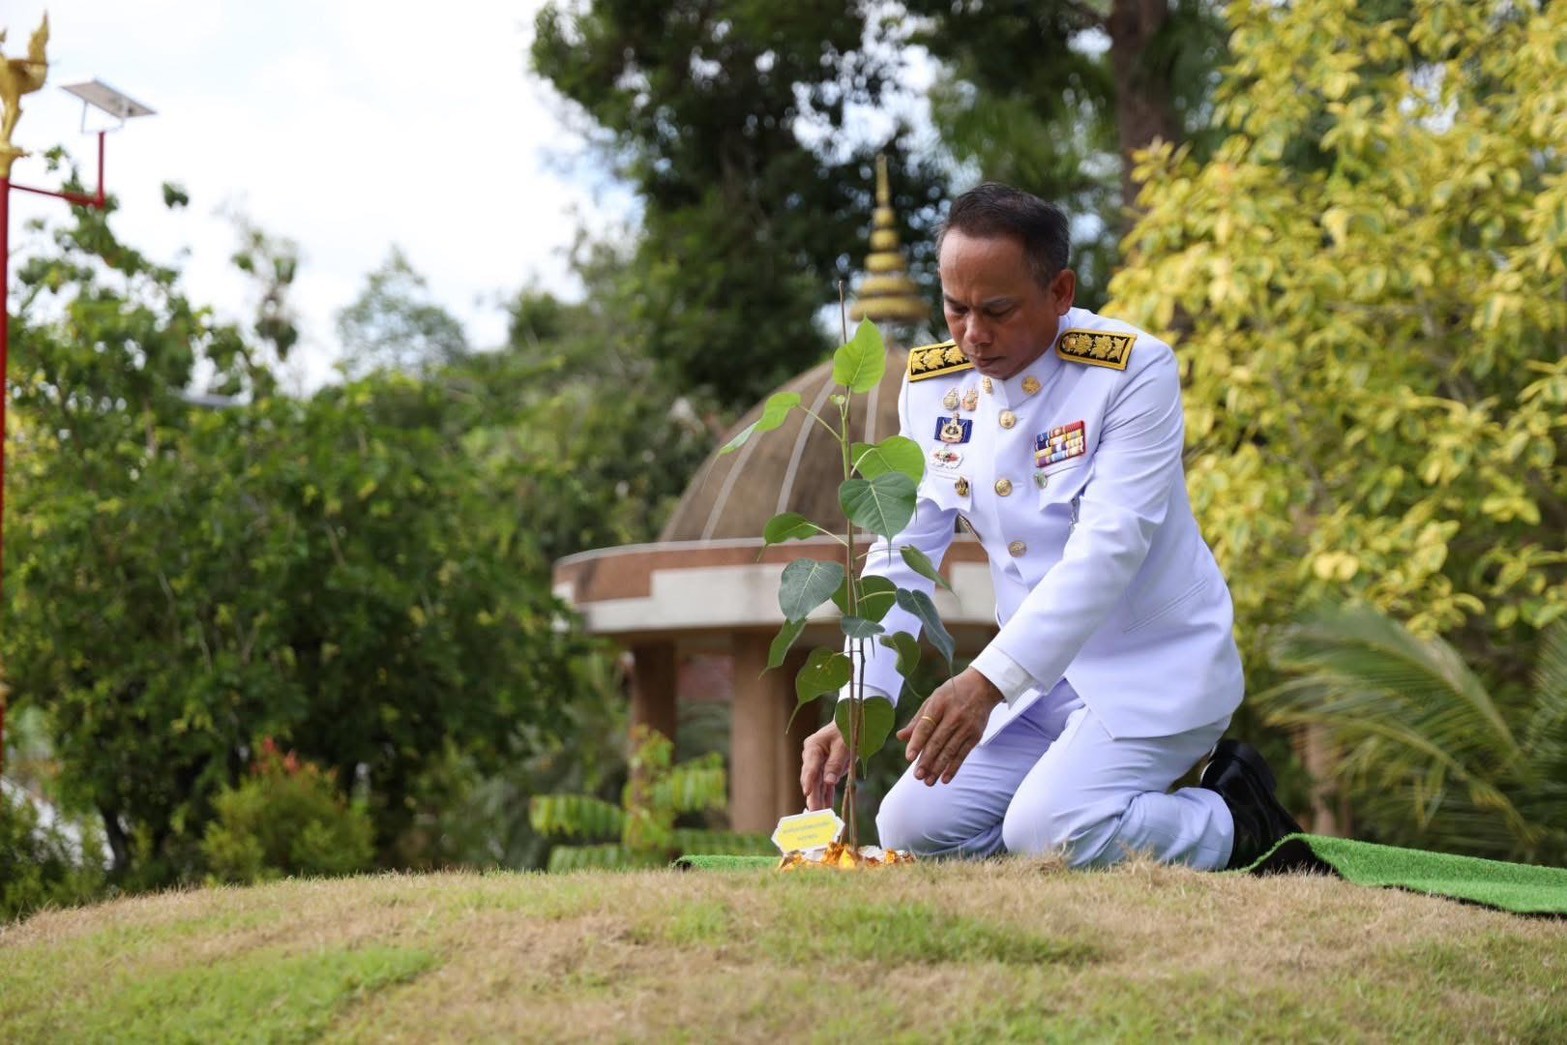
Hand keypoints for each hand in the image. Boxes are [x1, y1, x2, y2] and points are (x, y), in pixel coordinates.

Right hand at [800, 721, 850, 810]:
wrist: (851, 723)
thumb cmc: (846, 730)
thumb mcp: (844, 745)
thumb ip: (836, 763)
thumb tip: (829, 782)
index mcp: (813, 747)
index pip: (810, 766)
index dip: (808, 780)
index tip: (806, 792)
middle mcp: (812, 757)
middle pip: (812, 779)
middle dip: (813, 796)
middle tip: (814, 812)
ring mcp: (818, 764)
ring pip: (817, 785)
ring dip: (819, 800)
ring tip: (820, 816)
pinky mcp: (826, 770)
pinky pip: (826, 785)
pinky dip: (827, 796)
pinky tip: (828, 809)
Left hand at [896, 668, 1003, 785]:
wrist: (983, 686)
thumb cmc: (952, 694)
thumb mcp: (933, 700)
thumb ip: (917, 720)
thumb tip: (900, 737)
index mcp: (939, 704)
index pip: (926, 726)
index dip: (917, 742)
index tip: (908, 757)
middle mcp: (953, 715)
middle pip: (937, 741)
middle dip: (926, 760)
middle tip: (917, 776)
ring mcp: (966, 726)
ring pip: (950, 751)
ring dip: (938, 768)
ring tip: (928, 781)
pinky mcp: (976, 735)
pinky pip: (963, 754)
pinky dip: (954, 767)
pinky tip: (945, 778)